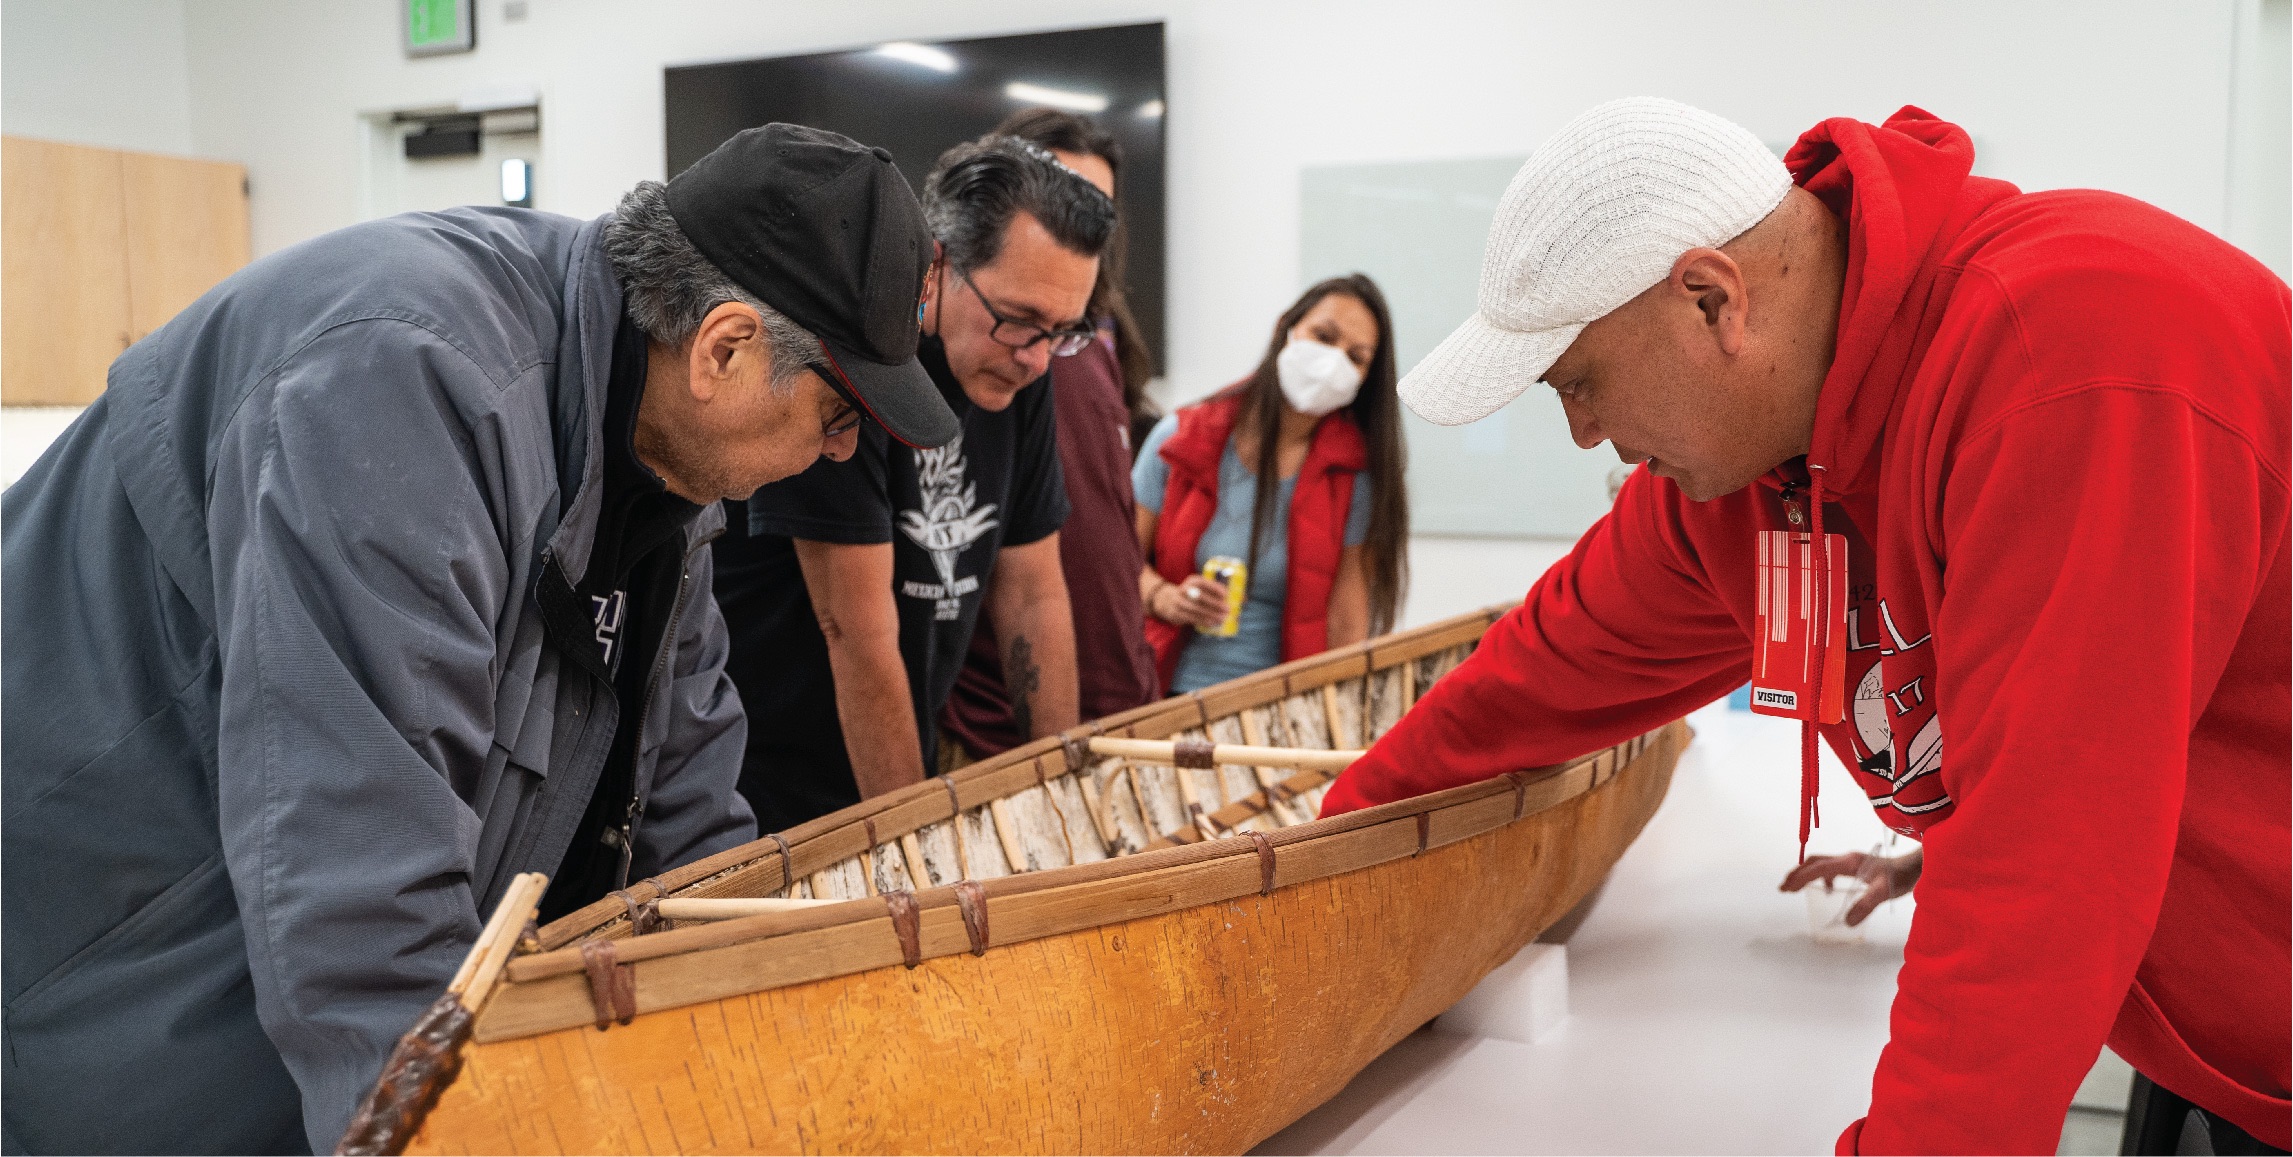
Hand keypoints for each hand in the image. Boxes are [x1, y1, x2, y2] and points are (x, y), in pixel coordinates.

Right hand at [1149, 574, 1230, 629]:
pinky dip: (1203, 621)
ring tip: (1222, 619)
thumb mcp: (1203, 589)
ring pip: (1196, 609)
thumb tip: (1243, 598)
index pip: (1204, 582)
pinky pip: (1191, 617)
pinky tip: (1212, 623)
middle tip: (1227, 609)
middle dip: (1215, 603)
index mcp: (1192, 581)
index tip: (1226, 595)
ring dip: (1210, 614)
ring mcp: (1178, 602)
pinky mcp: (1176, 613)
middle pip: (1200, 596)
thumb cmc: (1194, 595)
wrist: (1169, 601)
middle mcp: (1184, 589)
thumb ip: (1220, 593)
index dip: (1215, 588)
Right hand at [1779, 847, 1922, 926]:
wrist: (1916, 865)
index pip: (1818, 868)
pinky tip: (1828, 891)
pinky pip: (1831, 868)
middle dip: (1797, 874)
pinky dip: (1822, 878)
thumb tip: (1847, 922)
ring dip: (1806, 874)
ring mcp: (1851, 861)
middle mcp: (1846, 859)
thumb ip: (1866, 905)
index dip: (1800, 878)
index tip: (1786, 888)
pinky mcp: (1857, 865)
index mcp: (1848, 862)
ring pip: (1821, 864)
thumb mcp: (1884, 891)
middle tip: (1784, 888)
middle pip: (1814, 862)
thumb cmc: (1901, 876)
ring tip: (1797, 888)